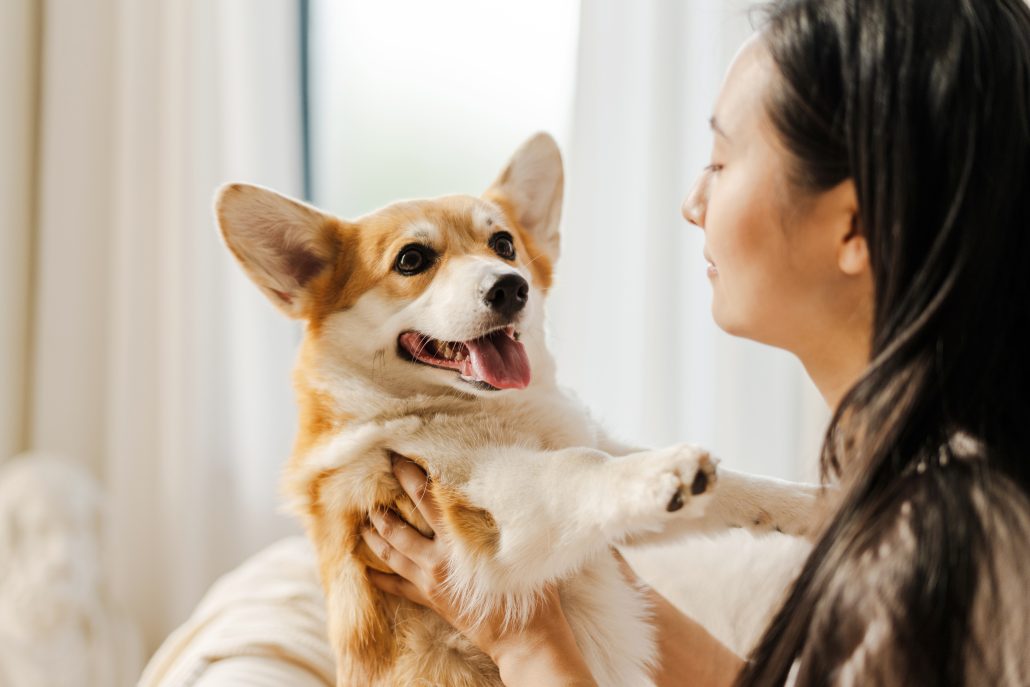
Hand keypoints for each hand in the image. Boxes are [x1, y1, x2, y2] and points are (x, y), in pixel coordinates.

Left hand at [362, 457, 595, 684]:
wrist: (523, 636)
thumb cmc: (529, 587)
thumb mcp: (519, 545)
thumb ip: (503, 517)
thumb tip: (502, 487)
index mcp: (458, 540)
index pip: (428, 499)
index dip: (412, 476)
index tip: (400, 456)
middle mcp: (438, 559)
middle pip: (401, 524)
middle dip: (384, 502)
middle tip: (372, 481)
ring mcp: (430, 581)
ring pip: (392, 553)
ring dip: (375, 535)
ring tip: (365, 520)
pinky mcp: (431, 599)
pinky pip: (398, 587)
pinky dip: (381, 578)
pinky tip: (367, 571)